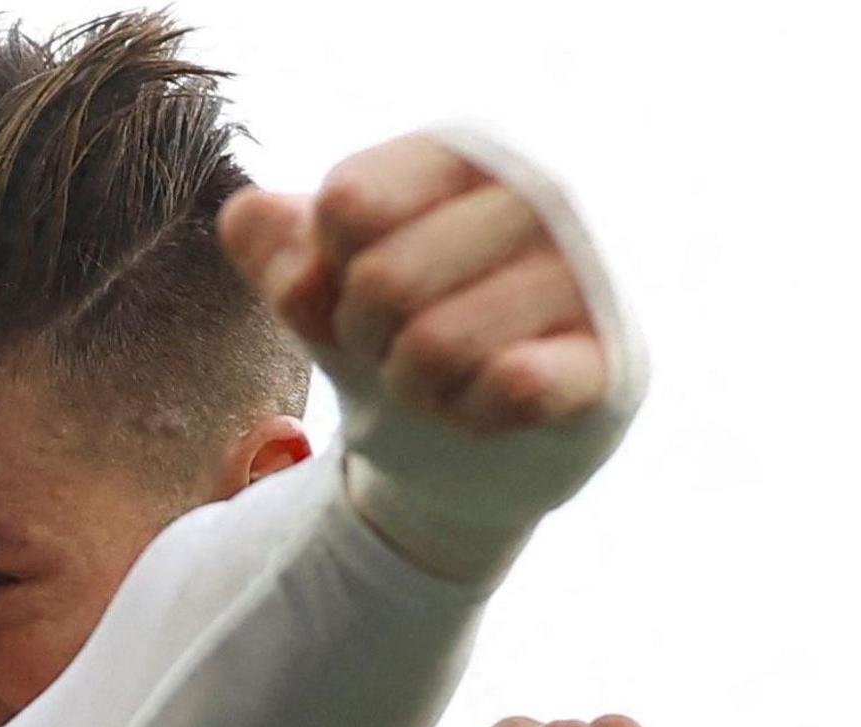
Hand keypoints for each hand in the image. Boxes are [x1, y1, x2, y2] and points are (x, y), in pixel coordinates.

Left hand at [219, 132, 638, 582]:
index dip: (321, 276)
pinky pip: (513, 387)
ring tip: (443, 381)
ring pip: (435, 345)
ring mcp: (582, 273)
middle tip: (399, 348)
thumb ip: (273, 246)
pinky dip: (471, 417)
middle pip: (383, 281)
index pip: (346, 206)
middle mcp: (537, 191)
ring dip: (413, 389)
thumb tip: (249, 217)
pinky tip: (489, 410)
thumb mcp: (325, 286)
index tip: (353, 291)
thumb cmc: (400, 334)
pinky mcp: (611, 358)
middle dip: (365, 341)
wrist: (482, 439)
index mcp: (462, 152)